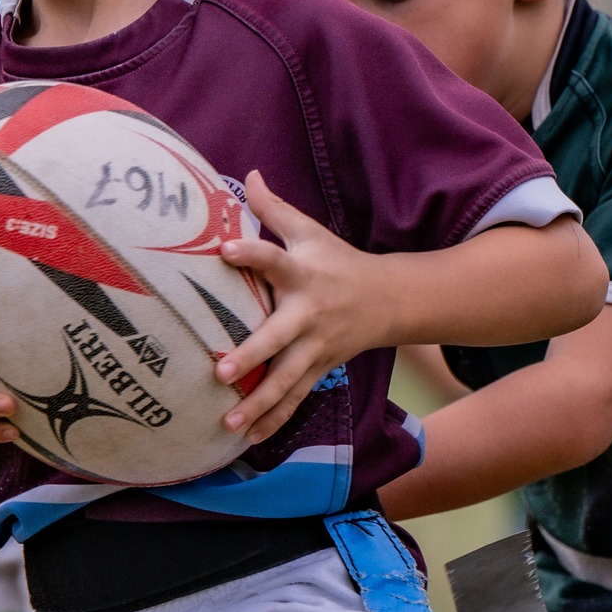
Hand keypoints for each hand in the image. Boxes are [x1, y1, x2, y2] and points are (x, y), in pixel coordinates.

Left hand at [213, 172, 395, 444]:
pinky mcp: (320, 369)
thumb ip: (275, 208)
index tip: (224, 249)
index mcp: (303, 274)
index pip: (274, 259)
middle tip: (221, 371)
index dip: (251, 252)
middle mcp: (308, 314)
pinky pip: (296, 398)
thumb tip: (247, 173)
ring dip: (260, 404)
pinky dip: (275, 419)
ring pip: (287, 380)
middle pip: (278, 338)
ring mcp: (316, 347)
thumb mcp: (310, 232)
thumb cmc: (338, 262)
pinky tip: (248, 438)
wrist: (390, 300)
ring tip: (229, 422)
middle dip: (252, 356)